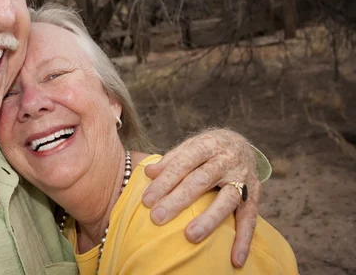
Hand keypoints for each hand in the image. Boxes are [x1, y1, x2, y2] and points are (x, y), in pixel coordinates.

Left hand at [141, 128, 260, 267]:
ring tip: (190, 236)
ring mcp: (242, 178)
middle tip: (158, 218)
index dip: (164, 181)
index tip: (147, 200)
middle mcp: (226, 160)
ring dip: (208, 220)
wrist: (241, 143)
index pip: (183, 163)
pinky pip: (250, 218)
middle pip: (201, 180)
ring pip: (226, 199)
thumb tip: (148, 172)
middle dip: (178, 200)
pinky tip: (235, 259)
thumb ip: (171, 160)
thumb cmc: (207, 149)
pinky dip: (244, 239)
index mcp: (207, 145)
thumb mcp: (190, 146)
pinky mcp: (255, 194)